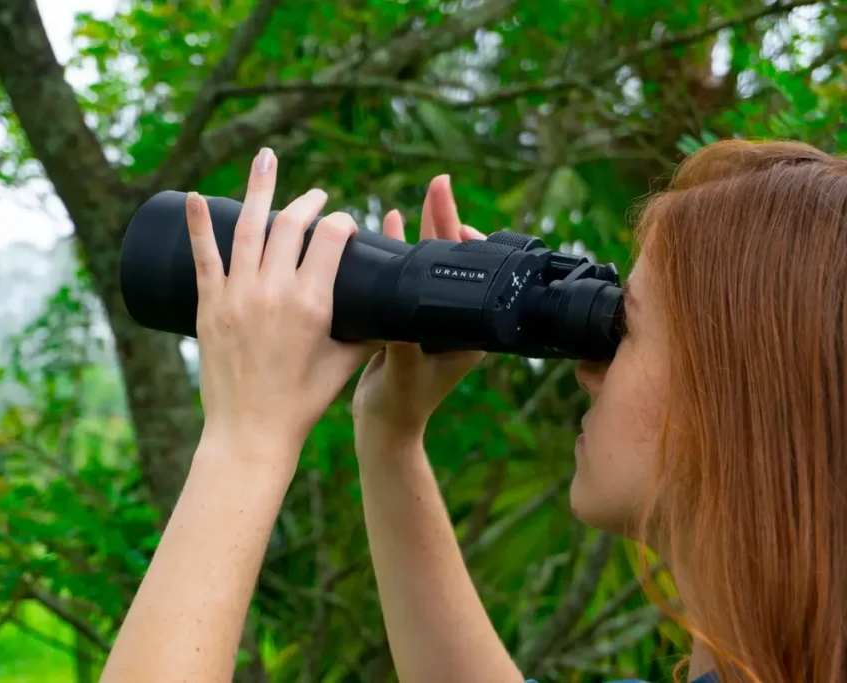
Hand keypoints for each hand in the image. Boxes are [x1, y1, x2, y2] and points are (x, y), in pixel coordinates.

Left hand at [189, 147, 377, 467]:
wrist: (250, 433)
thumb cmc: (300, 402)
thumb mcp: (343, 365)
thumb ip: (366, 334)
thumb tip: (387, 315)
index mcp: (312, 302)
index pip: (330, 239)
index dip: (342, 222)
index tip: (344, 225)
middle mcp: (273, 291)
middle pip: (291, 226)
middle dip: (308, 204)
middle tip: (317, 197)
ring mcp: (237, 295)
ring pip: (248, 228)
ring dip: (258, 189)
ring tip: (266, 159)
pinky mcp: (208, 306)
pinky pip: (203, 256)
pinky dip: (198, 224)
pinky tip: (195, 196)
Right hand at [352, 175, 486, 450]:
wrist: (382, 428)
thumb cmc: (398, 407)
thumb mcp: (401, 375)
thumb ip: (402, 346)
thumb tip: (399, 319)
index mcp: (467, 332)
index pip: (468, 276)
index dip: (462, 242)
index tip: (455, 217)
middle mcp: (455, 318)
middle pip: (452, 261)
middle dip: (445, 221)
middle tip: (440, 185)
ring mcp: (432, 315)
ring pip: (430, 263)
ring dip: (425, 229)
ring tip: (425, 195)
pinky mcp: (409, 316)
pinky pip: (408, 274)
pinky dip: (401, 247)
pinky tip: (393, 221)